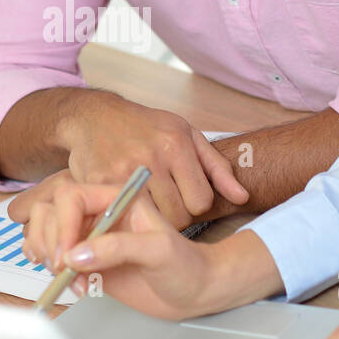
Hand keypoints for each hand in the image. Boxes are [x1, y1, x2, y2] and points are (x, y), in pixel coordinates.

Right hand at [19, 180, 280, 319]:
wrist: (195, 290)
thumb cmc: (187, 265)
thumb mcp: (159, 251)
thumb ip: (118, 248)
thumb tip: (76, 256)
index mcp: (117, 197)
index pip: (72, 196)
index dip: (63, 223)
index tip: (68, 255)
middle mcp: (100, 213)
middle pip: (51, 211)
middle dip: (50, 240)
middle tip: (63, 270)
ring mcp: (91, 236)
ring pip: (46, 230)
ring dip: (46, 254)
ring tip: (68, 280)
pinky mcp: (87, 259)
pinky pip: (52, 253)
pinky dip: (46, 264)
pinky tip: (60, 278)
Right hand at [54, 96, 248, 228]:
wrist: (94, 117)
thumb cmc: (146, 127)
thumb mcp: (186, 135)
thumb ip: (217, 168)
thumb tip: (243, 197)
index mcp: (176, 144)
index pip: (201, 201)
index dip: (194, 203)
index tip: (183, 196)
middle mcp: (151, 158)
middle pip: (179, 217)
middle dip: (175, 214)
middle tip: (164, 203)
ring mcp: (124, 172)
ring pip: (154, 221)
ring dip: (153, 218)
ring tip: (148, 204)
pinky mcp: (101, 184)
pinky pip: (126, 217)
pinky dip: (129, 216)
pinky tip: (128, 205)